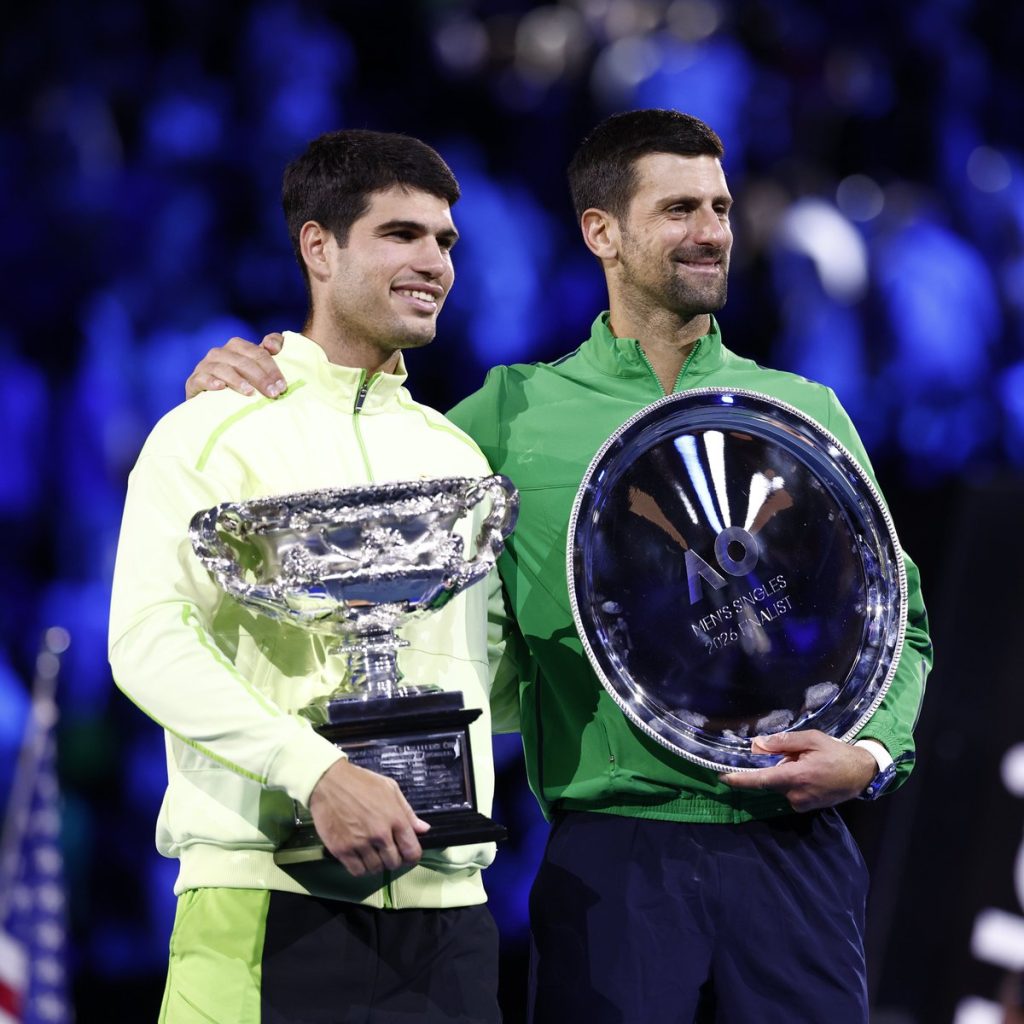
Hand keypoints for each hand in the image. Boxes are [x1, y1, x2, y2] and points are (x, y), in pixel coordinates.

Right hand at [185, 333, 288, 399]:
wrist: (214, 405)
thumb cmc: (243, 384)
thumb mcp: (259, 369)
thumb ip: (270, 351)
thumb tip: (271, 345)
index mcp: (237, 346)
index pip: (258, 353)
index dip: (272, 368)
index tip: (282, 386)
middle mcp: (220, 353)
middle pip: (243, 361)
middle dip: (260, 377)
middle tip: (273, 393)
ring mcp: (205, 366)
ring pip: (222, 368)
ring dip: (237, 380)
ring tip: (250, 392)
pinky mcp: (194, 382)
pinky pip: (201, 379)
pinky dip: (211, 382)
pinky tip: (221, 388)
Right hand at [308, 759, 430, 875]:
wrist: (328, 782)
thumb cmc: (361, 782)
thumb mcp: (390, 788)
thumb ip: (407, 811)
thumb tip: (423, 829)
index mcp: (395, 818)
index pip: (412, 851)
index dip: (412, 856)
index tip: (407, 855)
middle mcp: (379, 834)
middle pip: (394, 863)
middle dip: (393, 860)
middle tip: (387, 852)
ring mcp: (360, 843)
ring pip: (376, 869)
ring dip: (376, 864)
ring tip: (372, 854)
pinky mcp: (341, 850)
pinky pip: (357, 871)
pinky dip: (361, 868)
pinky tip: (360, 858)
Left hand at [720, 730, 877, 812]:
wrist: (862, 774)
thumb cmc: (837, 753)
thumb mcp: (811, 739)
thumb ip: (783, 742)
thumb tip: (758, 745)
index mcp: (796, 777)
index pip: (761, 780)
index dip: (740, 779)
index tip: (722, 777)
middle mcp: (796, 795)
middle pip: (770, 780)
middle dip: (773, 766)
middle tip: (794, 754)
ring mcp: (801, 804)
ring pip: (780, 785)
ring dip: (784, 773)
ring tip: (807, 762)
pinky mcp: (805, 807)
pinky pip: (789, 791)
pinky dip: (792, 780)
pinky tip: (809, 772)